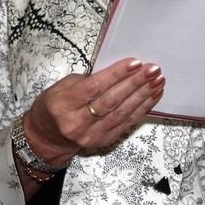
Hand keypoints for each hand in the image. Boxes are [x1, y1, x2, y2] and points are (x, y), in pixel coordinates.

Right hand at [23, 58, 164, 164]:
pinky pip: (126, 123)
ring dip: (143, 96)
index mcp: (62, 104)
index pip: (94, 88)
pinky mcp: (103, 141)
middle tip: (152, 70)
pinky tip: (153, 96)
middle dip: (134, 83)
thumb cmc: (53, 106)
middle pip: (111, 101)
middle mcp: (76, 122)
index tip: (135, 63)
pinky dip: (142, 108)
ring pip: (122, 113)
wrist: (46, 137)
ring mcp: (91, 135)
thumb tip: (117, 71)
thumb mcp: (60, 87)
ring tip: (157, 81)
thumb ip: (86, 80)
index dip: (116, 75)